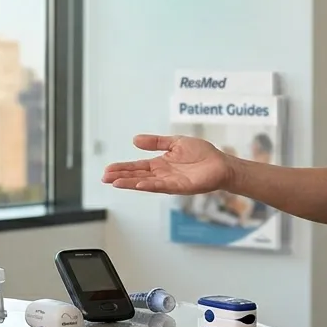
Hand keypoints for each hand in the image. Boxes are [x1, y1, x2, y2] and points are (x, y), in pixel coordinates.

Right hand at [101, 135, 231, 194]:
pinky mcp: (180, 186)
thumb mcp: (175, 142)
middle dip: (121, 176)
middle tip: (105, 177)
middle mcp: (162, 174)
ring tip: (115, 182)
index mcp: (160, 164)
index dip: (122, 168)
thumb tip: (135, 140)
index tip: (108, 169)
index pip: (137, 166)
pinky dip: (149, 185)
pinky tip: (137, 184)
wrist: (221, 163)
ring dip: (130, 183)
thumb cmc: (202, 154)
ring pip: (146, 183)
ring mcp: (170, 181)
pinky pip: (162, 186)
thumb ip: (156, 142)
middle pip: (137, 175)